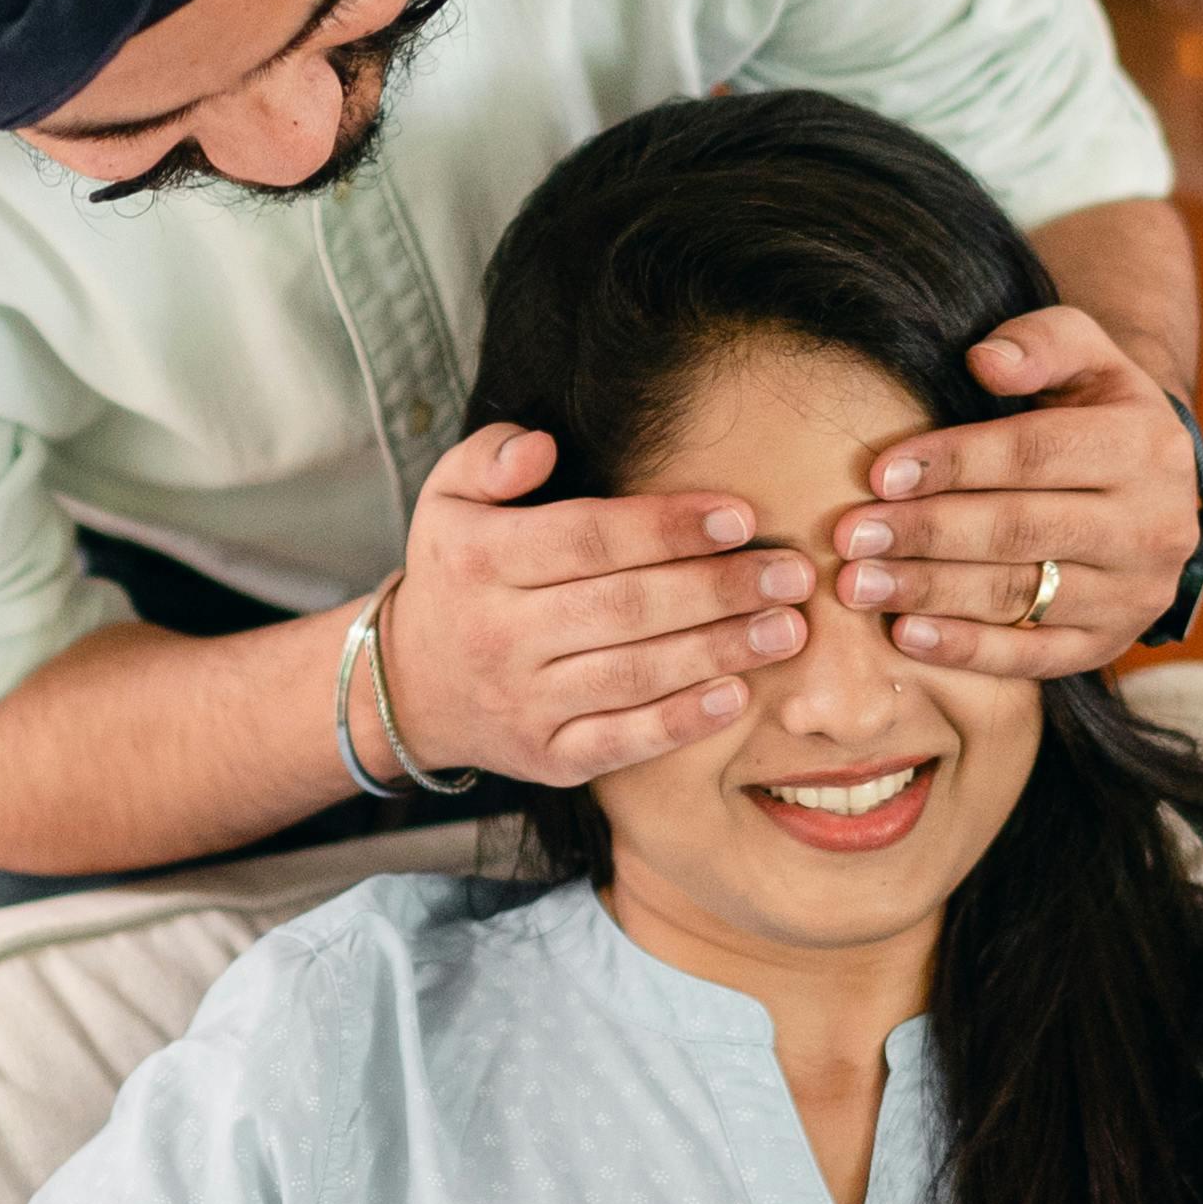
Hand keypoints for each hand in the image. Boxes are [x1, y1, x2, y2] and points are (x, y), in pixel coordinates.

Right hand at [367, 424, 816, 787]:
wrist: (411, 687)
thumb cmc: (457, 575)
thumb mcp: (447, 499)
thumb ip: (488, 457)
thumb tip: (540, 445)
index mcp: (477, 560)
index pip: (586, 539)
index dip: (668, 527)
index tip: (742, 517)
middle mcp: (496, 635)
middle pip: (623, 608)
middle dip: (717, 590)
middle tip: (791, 575)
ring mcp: (521, 703)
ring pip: (633, 675)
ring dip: (718, 651)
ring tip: (787, 629)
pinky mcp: (545, 759)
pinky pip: (620, 743)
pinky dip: (681, 723)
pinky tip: (737, 696)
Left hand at [826, 307, 1202, 677]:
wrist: (1153, 492)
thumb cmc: (1095, 414)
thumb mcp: (1087, 357)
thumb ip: (1042, 342)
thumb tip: (984, 360)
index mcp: (1146, 446)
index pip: (1036, 455)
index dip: (954, 463)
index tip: (878, 475)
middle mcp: (1152, 526)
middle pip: (1021, 531)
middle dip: (926, 534)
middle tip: (849, 538)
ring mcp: (1134, 594)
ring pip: (1020, 597)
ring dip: (930, 592)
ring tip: (858, 585)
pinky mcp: (1109, 644)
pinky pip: (1032, 657)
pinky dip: (965, 649)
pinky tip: (905, 635)